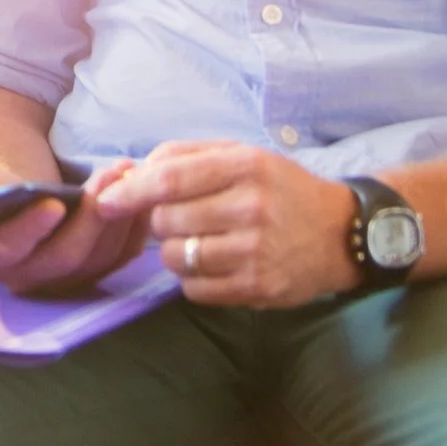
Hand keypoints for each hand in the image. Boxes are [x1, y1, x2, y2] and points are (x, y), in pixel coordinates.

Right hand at [0, 158, 145, 295]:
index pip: (9, 250)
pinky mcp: (88, 274)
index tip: (52, 203)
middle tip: (108, 175)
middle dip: (91, 215)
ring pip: (98, 259)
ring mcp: (61, 281)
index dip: (30, 229)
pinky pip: (118, 258)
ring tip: (126, 172)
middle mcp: (25, 279)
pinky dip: (134, 227)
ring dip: (119, 215)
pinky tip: (140, 193)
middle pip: (65, 257)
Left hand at [94, 141, 360, 307]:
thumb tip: (131, 170)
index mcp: (244, 166)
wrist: (342, 233)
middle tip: (180, 219)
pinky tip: (214, 264)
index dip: (128, 191)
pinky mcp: (259, 288)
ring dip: (174, 251)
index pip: (168, 179)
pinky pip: (195, 289)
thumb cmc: (279, 189)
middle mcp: (251, 207)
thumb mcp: (240, 156)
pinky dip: (193, 279)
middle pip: (165, 220)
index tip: (104, 200)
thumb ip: (184, 156)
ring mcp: (256, 251)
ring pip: (175, 257)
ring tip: (199, 241)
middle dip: (160, 221)